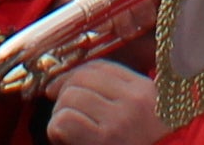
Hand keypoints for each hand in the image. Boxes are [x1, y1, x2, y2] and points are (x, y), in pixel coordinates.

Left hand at [47, 63, 164, 144]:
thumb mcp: (139, 115)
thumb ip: (113, 95)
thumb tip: (60, 84)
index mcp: (145, 90)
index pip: (99, 67)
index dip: (73, 75)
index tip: (60, 88)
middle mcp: (134, 100)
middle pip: (81, 79)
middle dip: (65, 96)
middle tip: (67, 117)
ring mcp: (120, 120)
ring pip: (69, 98)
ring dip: (61, 115)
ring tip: (71, 133)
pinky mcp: (105, 140)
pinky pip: (64, 121)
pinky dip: (58, 130)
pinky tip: (67, 141)